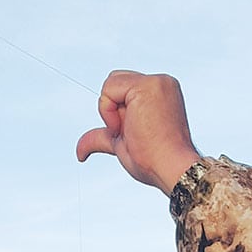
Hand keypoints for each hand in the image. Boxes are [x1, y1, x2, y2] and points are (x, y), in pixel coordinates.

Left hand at [76, 70, 200, 194]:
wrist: (171, 169)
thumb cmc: (154, 161)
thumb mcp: (124, 143)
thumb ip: (105, 136)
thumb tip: (80, 152)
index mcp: (160, 93)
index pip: (123, 90)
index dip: (119, 115)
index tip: (138, 134)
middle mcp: (161, 83)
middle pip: (115, 82)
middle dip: (114, 111)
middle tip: (135, 133)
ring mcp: (156, 82)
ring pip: (110, 84)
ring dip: (111, 113)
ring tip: (134, 130)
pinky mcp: (147, 85)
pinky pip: (108, 89)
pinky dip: (109, 112)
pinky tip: (131, 126)